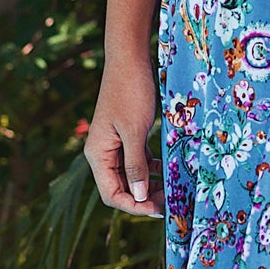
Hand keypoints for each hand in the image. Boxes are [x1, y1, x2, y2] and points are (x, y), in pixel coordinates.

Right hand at [85, 58, 162, 217]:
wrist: (130, 59)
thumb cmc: (130, 92)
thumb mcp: (135, 131)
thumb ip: (136, 165)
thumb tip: (139, 196)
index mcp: (97, 154)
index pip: (112, 194)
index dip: (135, 206)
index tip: (159, 210)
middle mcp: (102, 153)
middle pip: (121, 188)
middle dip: (144, 198)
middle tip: (171, 202)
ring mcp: (114, 144)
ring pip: (131, 176)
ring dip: (149, 186)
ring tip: (172, 190)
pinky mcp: (127, 136)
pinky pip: (137, 161)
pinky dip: (151, 169)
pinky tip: (167, 172)